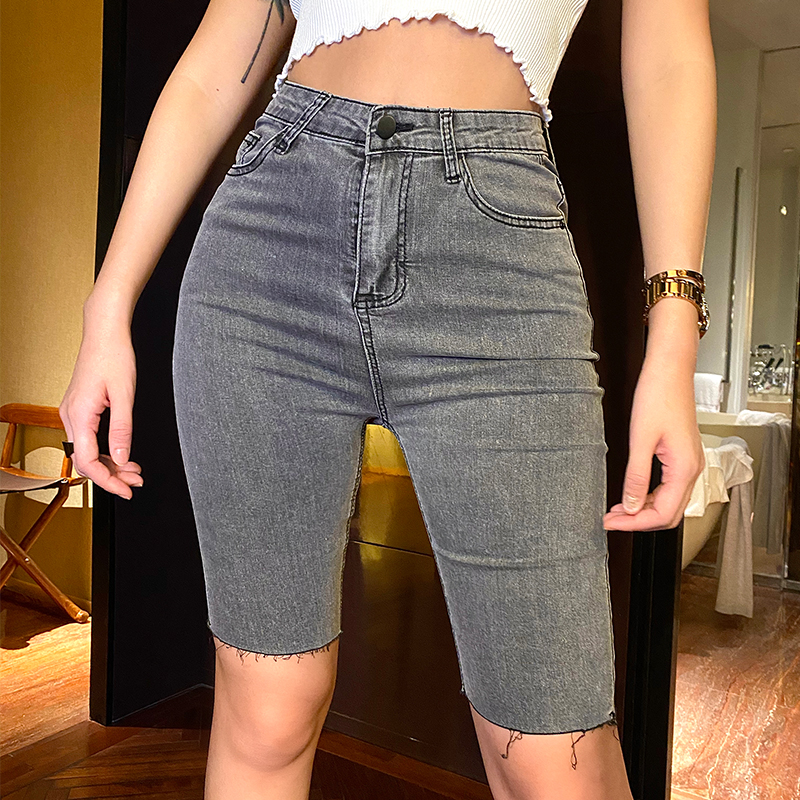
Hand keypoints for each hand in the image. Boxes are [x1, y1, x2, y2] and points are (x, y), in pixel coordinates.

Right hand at [59, 320, 142, 499]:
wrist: (105, 332)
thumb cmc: (114, 356)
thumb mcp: (125, 395)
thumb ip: (122, 430)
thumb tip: (121, 458)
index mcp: (79, 415)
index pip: (87, 462)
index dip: (108, 481)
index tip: (127, 490)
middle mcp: (70, 416)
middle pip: (86, 460)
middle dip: (112, 475)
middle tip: (137, 482)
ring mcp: (73, 412)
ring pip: (87, 450)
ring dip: (111, 463)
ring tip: (134, 470)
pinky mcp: (80, 408)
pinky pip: (88, 438)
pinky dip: (106, 449)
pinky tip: (123, 454)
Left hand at [603, 362, 703, 530]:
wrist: (670, 371)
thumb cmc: (658, 396)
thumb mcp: (640, 439)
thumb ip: (636, 477)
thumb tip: (631, 506)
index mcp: (685, 469)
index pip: (663, 515)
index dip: (634, 524)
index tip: (610, 523)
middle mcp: (693, 469)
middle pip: (669, 514)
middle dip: (639, 521)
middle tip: (610, 520)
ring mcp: (690, 463)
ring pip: (670, 502)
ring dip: (643, 510)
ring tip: (616, 510)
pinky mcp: (683, 456)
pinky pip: (670, 487)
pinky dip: (650, 496)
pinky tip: (632, 494)